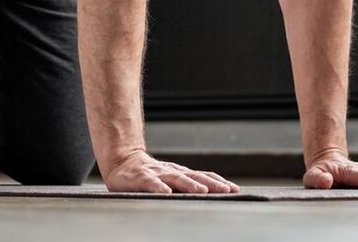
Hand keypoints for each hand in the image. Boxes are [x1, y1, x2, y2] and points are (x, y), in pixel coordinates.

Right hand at [103, 150, 240, 193]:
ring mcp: (157, 174)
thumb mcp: (169, 180)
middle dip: (212, 184)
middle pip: (195, 176)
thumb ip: (185, 186)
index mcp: (180, 173)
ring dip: (190, 185)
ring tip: (201, 191)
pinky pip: (150, 183)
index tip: (235, 189)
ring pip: (176, 179)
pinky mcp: (141, 178)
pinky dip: (158, 187)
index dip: (219, 182)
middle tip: (227, 190)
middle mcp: (171, 171)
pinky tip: (165, 193)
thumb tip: (210, 195)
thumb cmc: (148, 175)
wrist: (121, 161)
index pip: (203, 176)